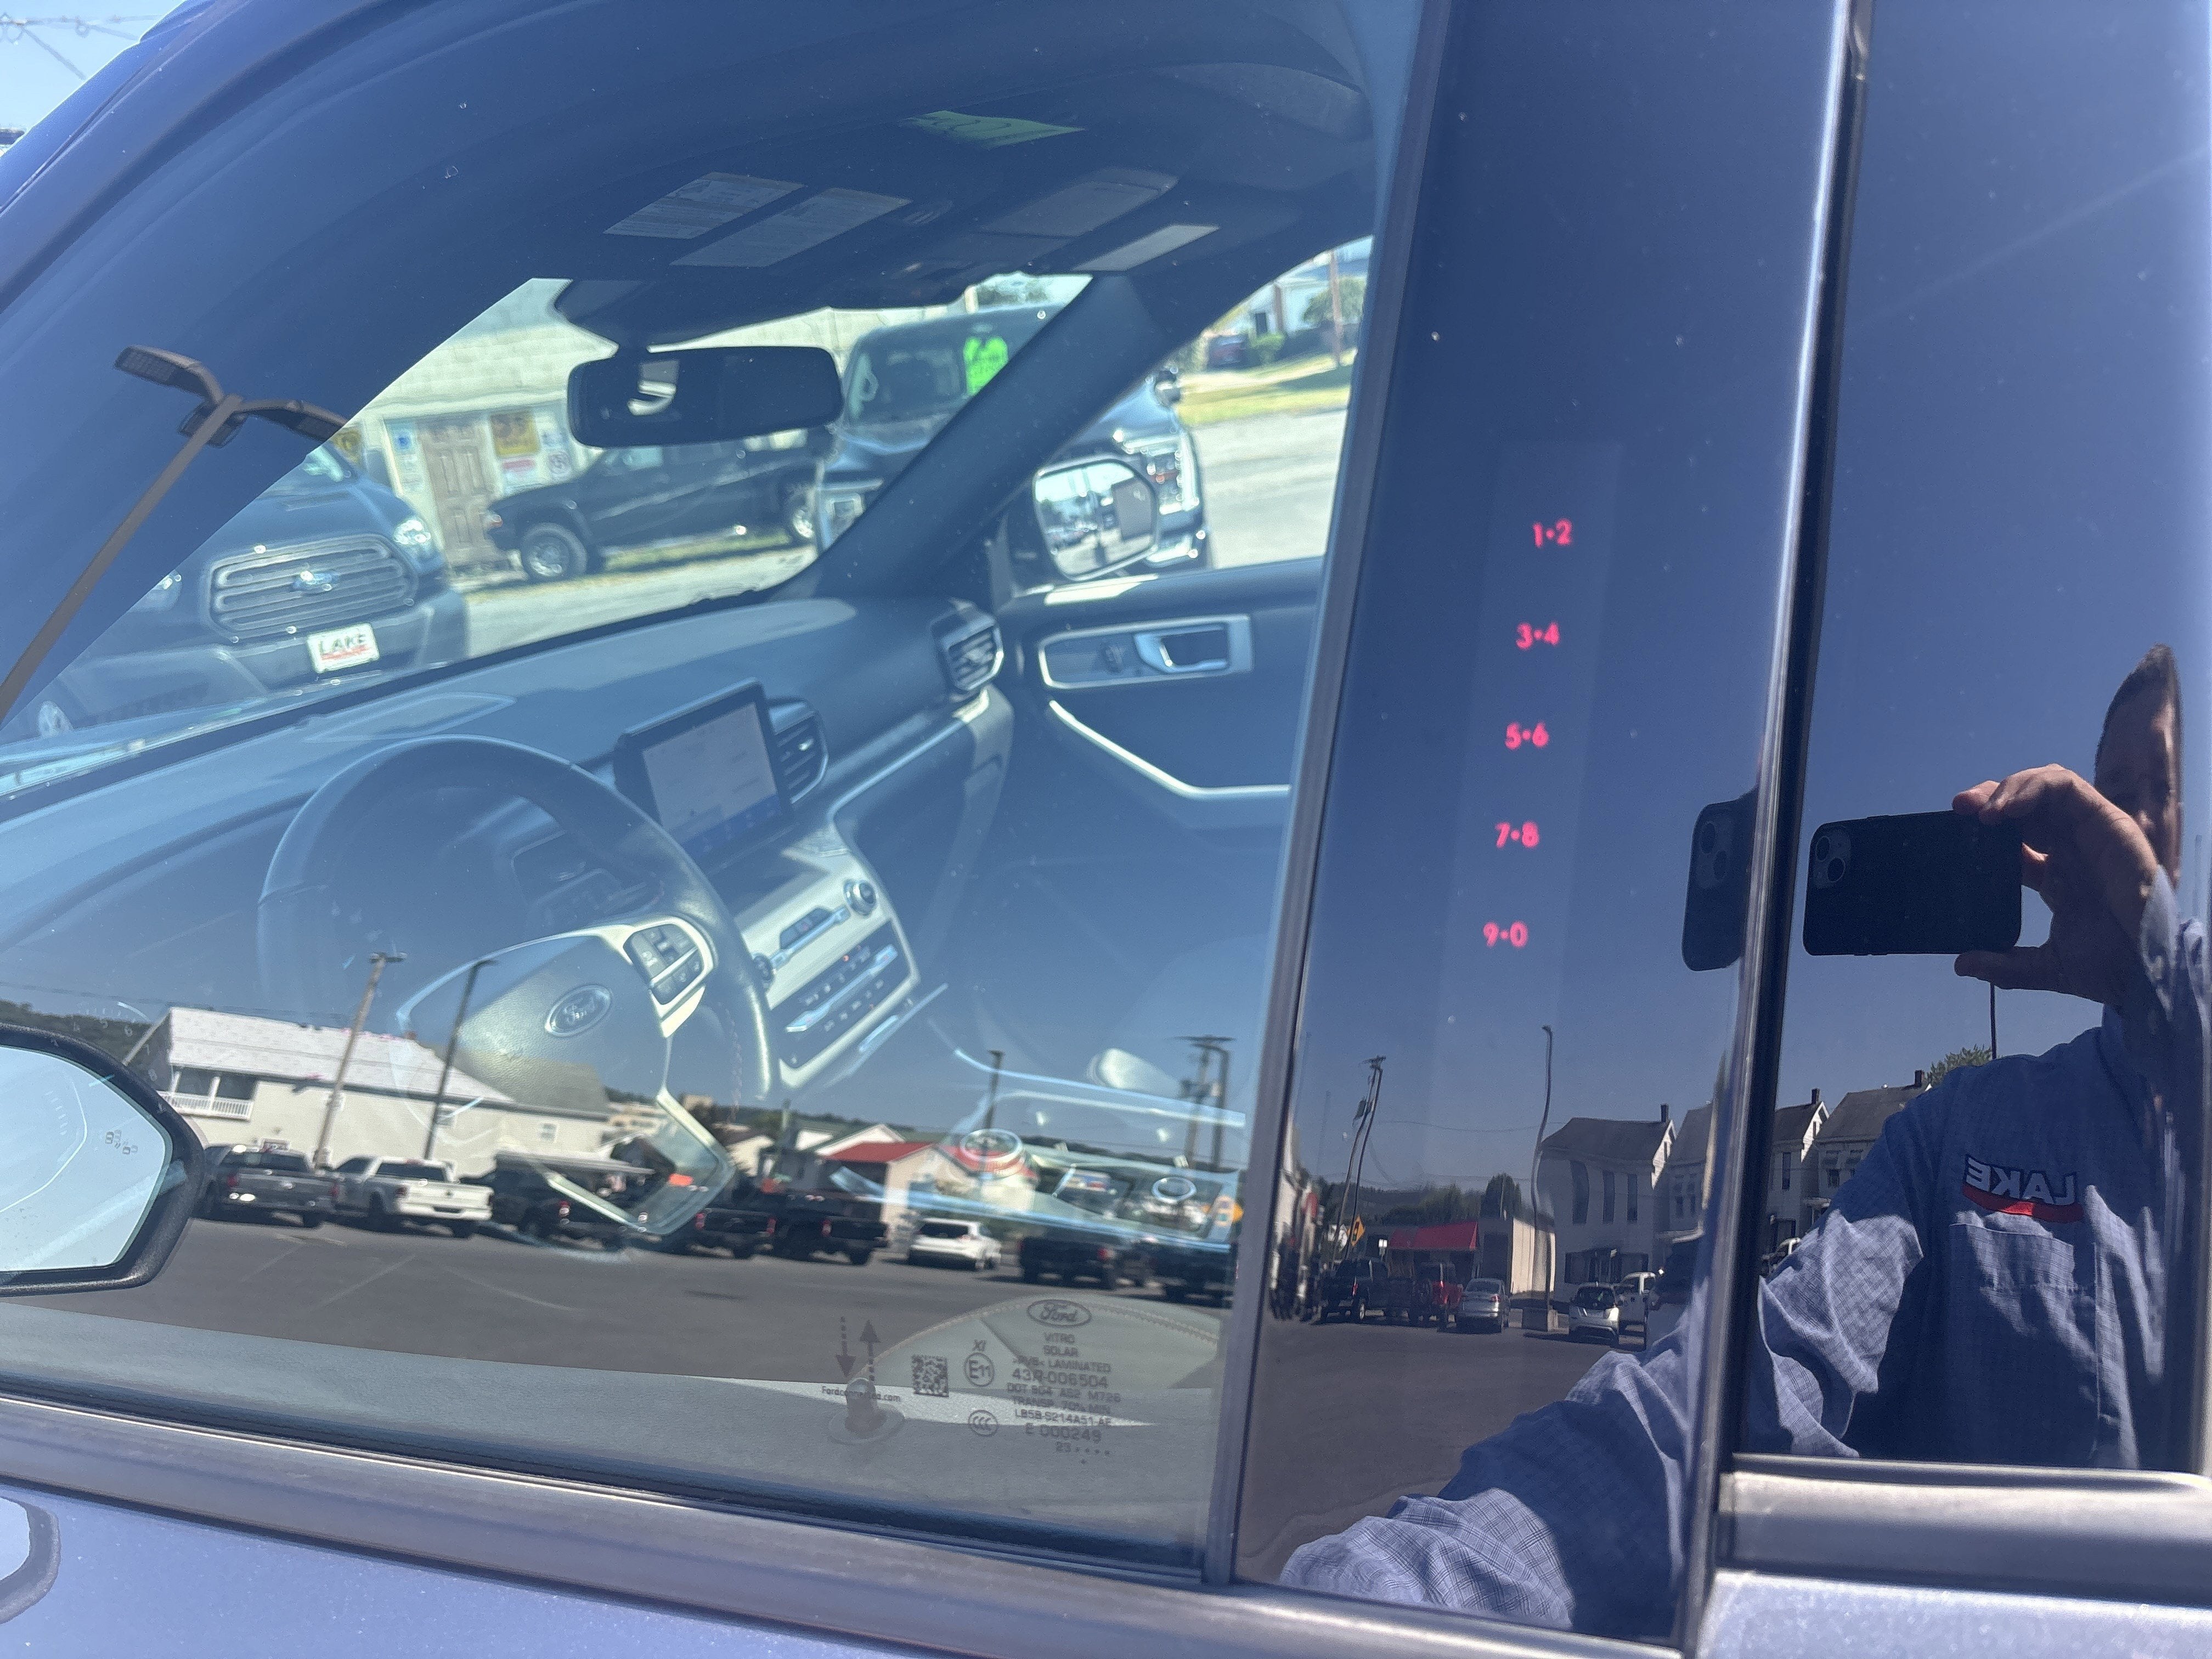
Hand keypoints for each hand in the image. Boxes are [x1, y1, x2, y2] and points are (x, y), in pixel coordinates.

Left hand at [1953, 765, 2161, 1005]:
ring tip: (1982, 810)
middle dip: (1990, 797)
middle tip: (1960, 807)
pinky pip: (2067, 788)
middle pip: (2026, 805)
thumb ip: (2005, 965)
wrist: (2147, 972)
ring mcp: (2089, 833)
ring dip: (2008, 789)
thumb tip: (1961, 964)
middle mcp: (2071, 847)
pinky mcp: (2108, 822)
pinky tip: (2008, 808)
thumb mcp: (2047, 966)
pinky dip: (2033, 788)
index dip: (1984, 830)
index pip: (2015, 836)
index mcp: (2056, 873)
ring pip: (2045, 787)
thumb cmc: (2110, 966)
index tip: (1954, 831)